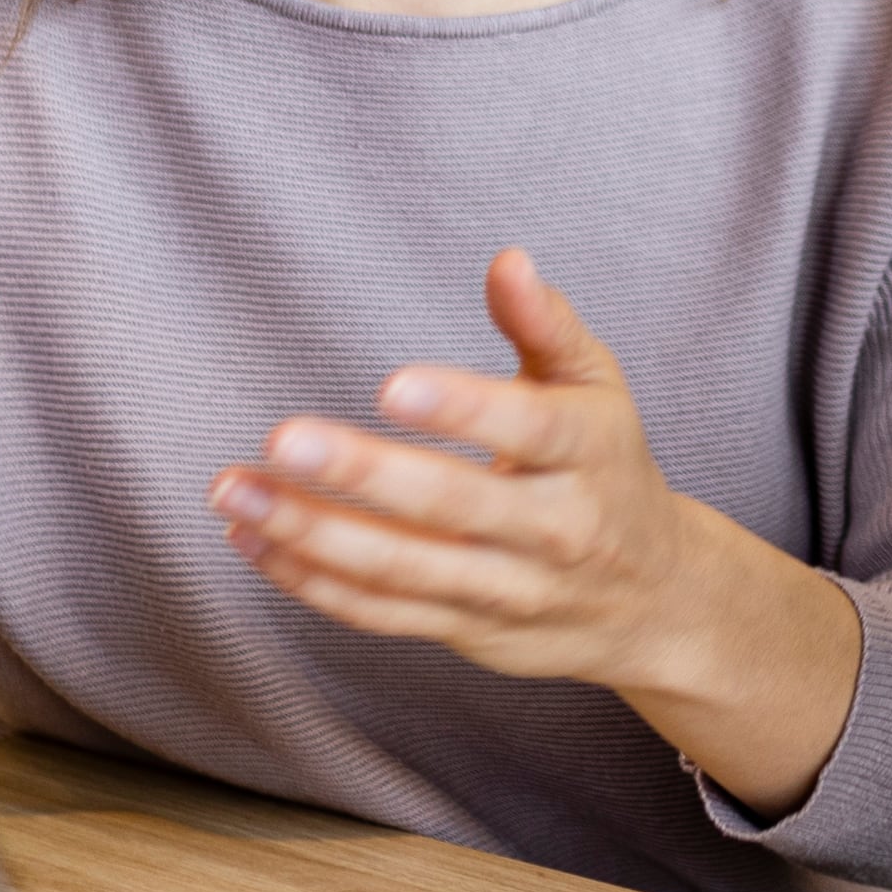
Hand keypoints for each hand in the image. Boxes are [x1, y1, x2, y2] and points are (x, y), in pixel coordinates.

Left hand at [209, 250, 865, 810]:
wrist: (657, 601)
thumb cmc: (608, 469)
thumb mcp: (597, 391)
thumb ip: (546, 325)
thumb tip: (507, 260)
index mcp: (591, 455)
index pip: (530, 428)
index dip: (464, 408)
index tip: (391, 384)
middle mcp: (556, 530)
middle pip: (455, 505)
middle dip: (363, 474)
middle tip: (282, 438)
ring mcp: (508, 589)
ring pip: (402, 568)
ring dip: (310, 532)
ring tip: (234, 490)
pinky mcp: (466, 631)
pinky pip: (380, 613)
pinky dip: (310, 581)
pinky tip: (253, 537)